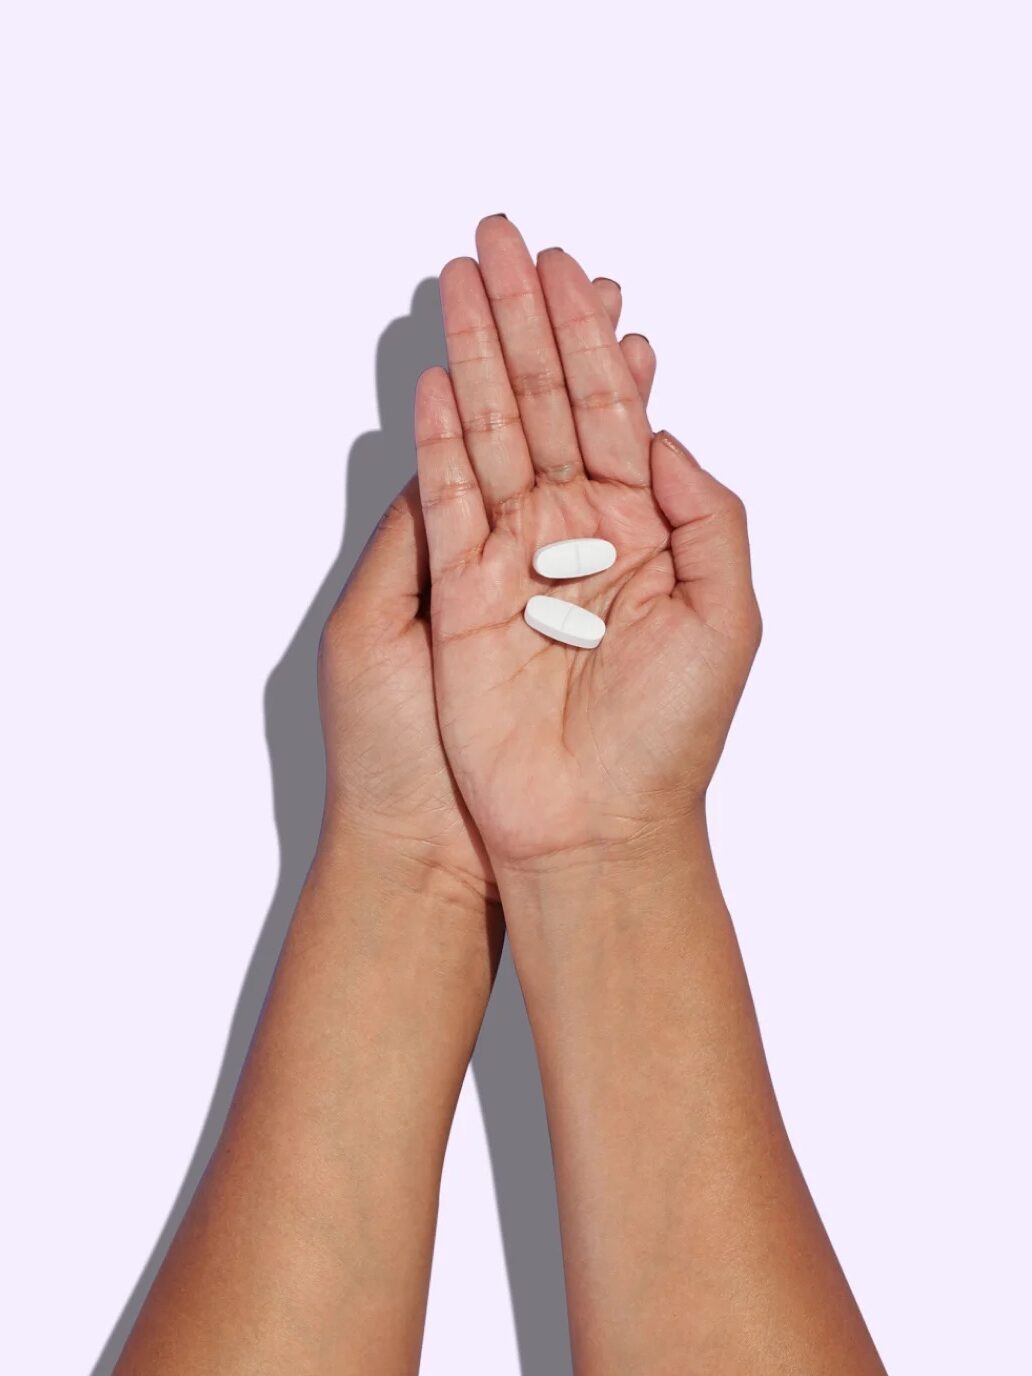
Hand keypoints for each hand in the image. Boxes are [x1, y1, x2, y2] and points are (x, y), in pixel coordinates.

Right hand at [316, 253, 654, 898]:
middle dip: (524, 317)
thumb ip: (706, 511)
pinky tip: (440, 380)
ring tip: (462, 277)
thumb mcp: (729, 614)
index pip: (613, 408)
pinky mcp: (464, 594)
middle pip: (547, 400)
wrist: (598, 821)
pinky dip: (442, 439)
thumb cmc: (671, 735)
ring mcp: (516, 559)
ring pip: (496, 432)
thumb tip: (659, 432)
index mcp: (642, 529)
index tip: (574, 268)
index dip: (592, 335)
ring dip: (480, 353)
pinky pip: (449, 501)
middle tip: (504, 237)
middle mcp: (576, 532)